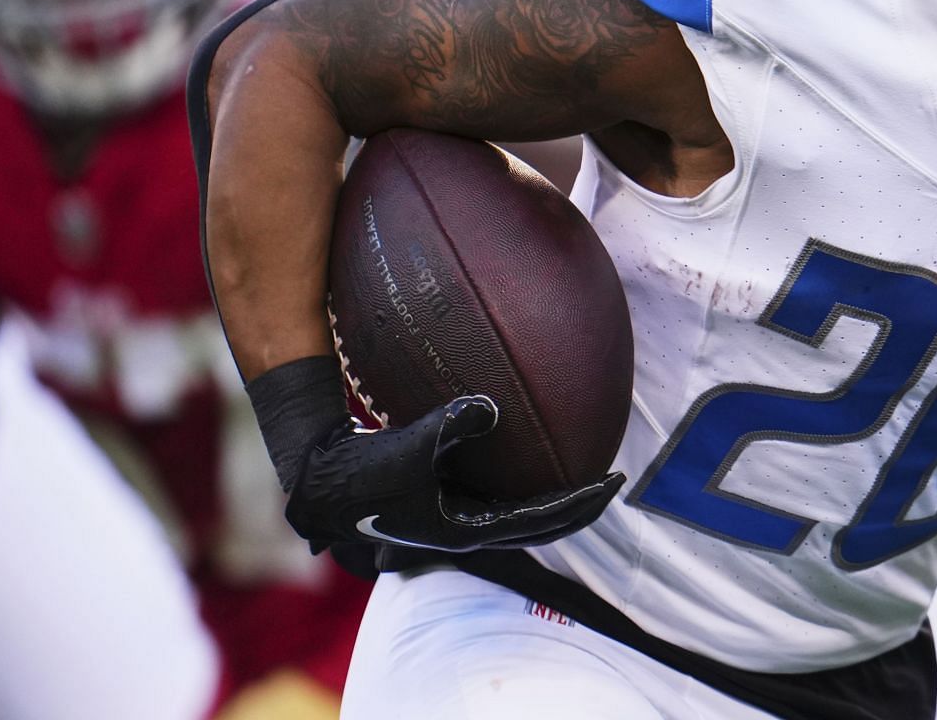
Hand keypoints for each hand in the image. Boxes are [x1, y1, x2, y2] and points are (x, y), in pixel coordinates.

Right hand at [283, 395, 622, 553]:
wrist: (321, 483)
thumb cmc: (361, 472)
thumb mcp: (406, 448)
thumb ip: (450, 427)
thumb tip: (491, 406)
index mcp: (467, 530)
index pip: (543, 523)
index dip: (582, 503)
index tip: (615, 482)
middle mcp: (469, 527)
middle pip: (543, 526)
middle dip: (580, 505)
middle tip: (615, 480)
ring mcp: (458, 515)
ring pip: (522, 512)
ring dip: (555, 495)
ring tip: (585, 466)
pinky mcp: (446, 497)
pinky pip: (499, 489)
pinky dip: (524, 475)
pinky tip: (530, 443)